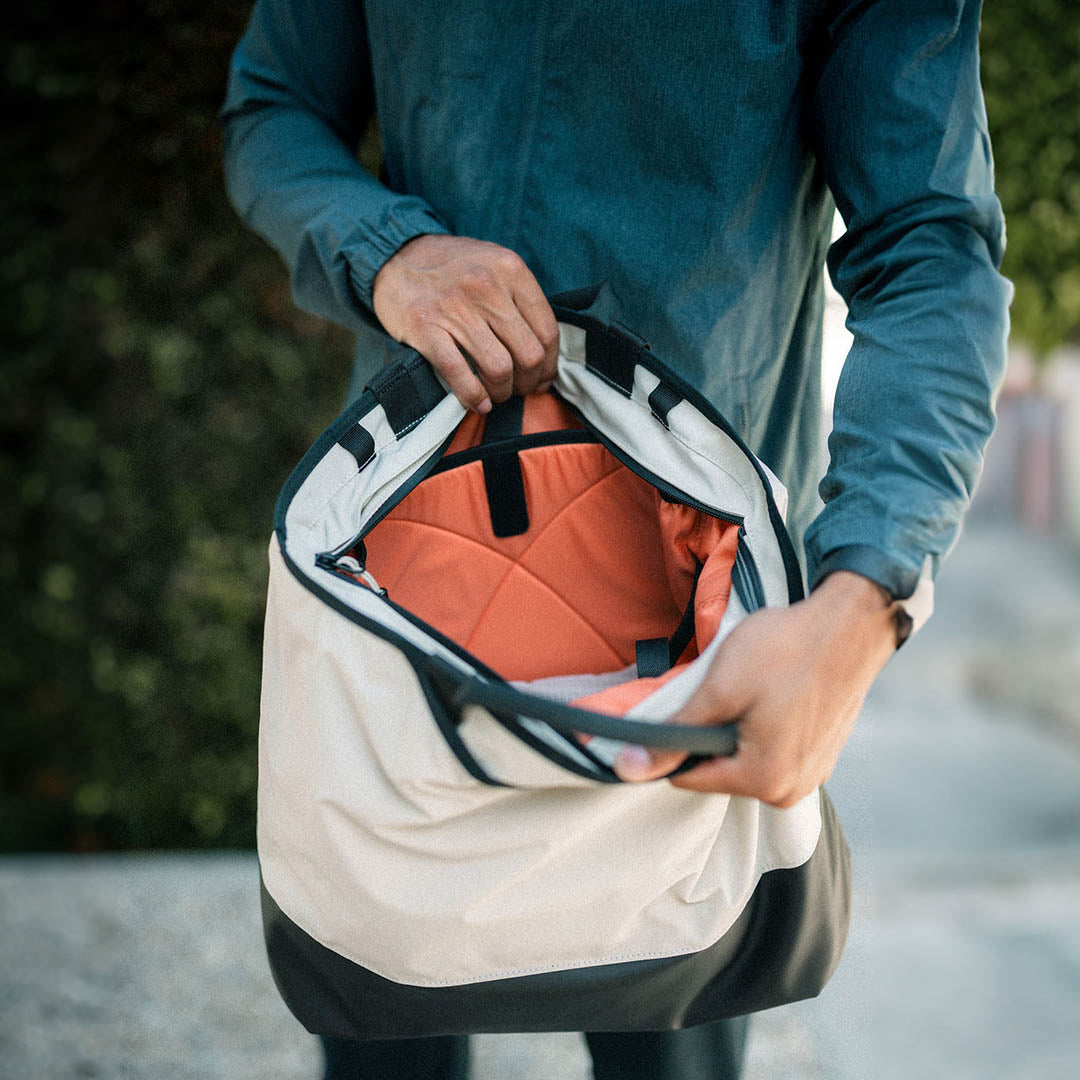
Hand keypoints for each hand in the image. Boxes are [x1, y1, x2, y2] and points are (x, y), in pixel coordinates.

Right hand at [372, 234, 559, 412]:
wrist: (395, 256)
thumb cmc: (452, 268)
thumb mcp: (494, 265)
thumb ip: (519, 298)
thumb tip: (543, 351)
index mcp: (510, 269)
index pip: (547, 330)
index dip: (550, 364)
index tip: (543, 378)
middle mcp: (486, 285)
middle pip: (528, 354)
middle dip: (529, 382)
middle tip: (521, 390)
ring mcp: (455, 307)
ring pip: (498, 368)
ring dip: (503, 392)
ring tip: (498, 395)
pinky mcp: (425, 327)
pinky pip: (459, 373)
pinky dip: (473, 396)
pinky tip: (478, 402)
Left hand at [614, 572, 898, 805]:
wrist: (852, 623)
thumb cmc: (786, 651)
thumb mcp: (719, 689)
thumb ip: (675, 735)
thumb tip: (629, 770)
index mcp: (764, 781)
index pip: (688, 778)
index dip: (673, 742)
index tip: (685, 704)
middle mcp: (791, 791)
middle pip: (719, 771)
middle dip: (710, 733)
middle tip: (725, 688)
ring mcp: (812, 774)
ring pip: (746, 758)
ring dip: (737, 727)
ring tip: (753, 687)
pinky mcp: (822, 754)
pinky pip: (773, 749)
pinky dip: (763, 725)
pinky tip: (773, 693)